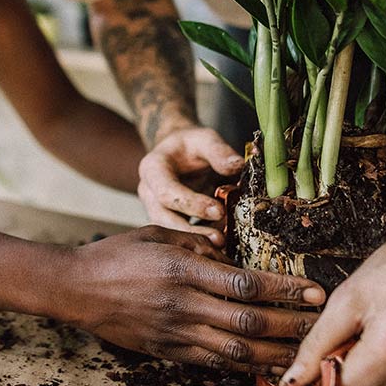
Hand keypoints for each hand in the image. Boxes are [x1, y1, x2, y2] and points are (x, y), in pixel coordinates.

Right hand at [57, 225, 325, 373]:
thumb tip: (231, 249)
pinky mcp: (169, 351)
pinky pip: (214, 363)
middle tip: (322, 323)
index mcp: (182, 269)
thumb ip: (196, 243)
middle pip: (249, 321)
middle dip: (291, 324)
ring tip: (304, 352)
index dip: (284, 290)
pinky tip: (267, 365)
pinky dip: (245, 366)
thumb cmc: (117, 255)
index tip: (313, 291)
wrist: (76, 289)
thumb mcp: (156, 234)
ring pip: (237, 350)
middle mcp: (182, 304)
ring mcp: (176, 332)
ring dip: (276, 353)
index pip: (244, 283)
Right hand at [137, 125, 245, 244]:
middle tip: (220, 239)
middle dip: (191, 231)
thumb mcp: (204, 138)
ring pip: (168, 232)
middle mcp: (148, 192)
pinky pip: (178, 236)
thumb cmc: (190, 145)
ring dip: (194, 241)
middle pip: (163, 218)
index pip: (165, 191)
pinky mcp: (167, 221)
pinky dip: (197, 242)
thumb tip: (237, 166)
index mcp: (152, 168)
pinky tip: (219, 246)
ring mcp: (154, 209)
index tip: (219, 210)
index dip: (191, 204)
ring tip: (222, 244)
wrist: (178, 151)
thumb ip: (219, 151)